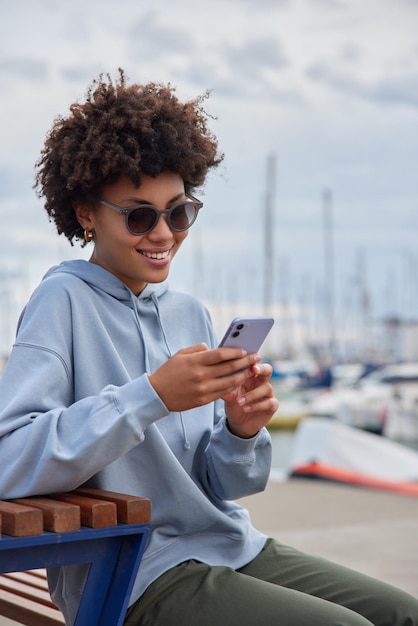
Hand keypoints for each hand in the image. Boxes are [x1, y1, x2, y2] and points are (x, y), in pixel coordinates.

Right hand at [148, 343, 262, 411]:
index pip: (221, 354)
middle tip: (256, 357)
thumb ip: (197, 349)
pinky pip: (223, 392)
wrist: (157, 395)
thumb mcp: (180, 355)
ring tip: (251, 370)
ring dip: (243, 375)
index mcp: (195, 362)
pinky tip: (240, 381)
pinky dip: (233, 386)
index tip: (245, 349)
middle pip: (229, 367)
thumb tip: (212, 347)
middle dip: (245, 361)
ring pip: (230, 381)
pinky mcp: (204, 400)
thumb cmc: (169, 372)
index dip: (235, 351)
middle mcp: (201, 375)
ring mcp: (203, 389)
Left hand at [223, 363, 278, 437]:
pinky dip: (257, 405)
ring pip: (267, 387)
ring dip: (252, 394)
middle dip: (262, 368)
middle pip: (267, 369)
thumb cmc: (234, 404)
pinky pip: (270, 403)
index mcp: (250, 376)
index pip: (254, 364)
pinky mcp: (272, 406)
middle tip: (253, 370)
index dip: (251, 361)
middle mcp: (261, 382)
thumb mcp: (228, 397)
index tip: (245, 358)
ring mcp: (268, 394)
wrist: (238, 424)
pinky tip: (246, 408)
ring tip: (239, 401)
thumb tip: (218, 382)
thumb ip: (226, 389)